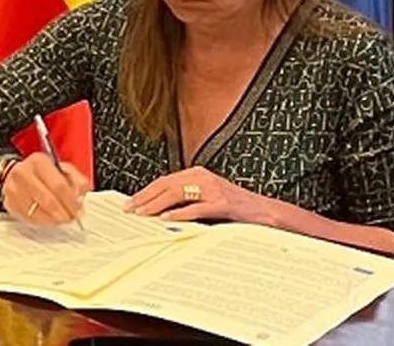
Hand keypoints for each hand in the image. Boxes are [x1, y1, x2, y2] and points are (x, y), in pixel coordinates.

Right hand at [0, 152, 89, 225]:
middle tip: (72, 217)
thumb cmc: (42, 172)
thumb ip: (76, 179)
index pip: (58, 185)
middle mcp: (23, 173)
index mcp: (38, 161)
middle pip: (48, 200)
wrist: (16, 173)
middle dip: (64, 213)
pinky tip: (50, 219)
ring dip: (54, 219)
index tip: (79, 209)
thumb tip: (82, 193)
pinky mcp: (10, 203)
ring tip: (63, 219)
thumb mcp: (61, 168)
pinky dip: (43, 222)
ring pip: (38, 212)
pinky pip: (29, 218)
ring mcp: (14, 189)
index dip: (71, 201)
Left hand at [126, 166, 276, 224]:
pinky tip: (166, 219)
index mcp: (197, 175)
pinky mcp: (222, 203)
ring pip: (177, 193)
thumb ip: (186, 200)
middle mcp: (203, 178)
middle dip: (145, 197)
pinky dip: (179, 213)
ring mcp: (213, 189)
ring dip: (156, 204)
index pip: (164, 181)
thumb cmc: (234, 208)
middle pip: (166, 185)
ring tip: (142, 213)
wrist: (263, 212)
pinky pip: (196, 208)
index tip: (131, 202)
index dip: (146, 191)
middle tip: (130, 208)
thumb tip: (158, 210)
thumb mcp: (206, 198)